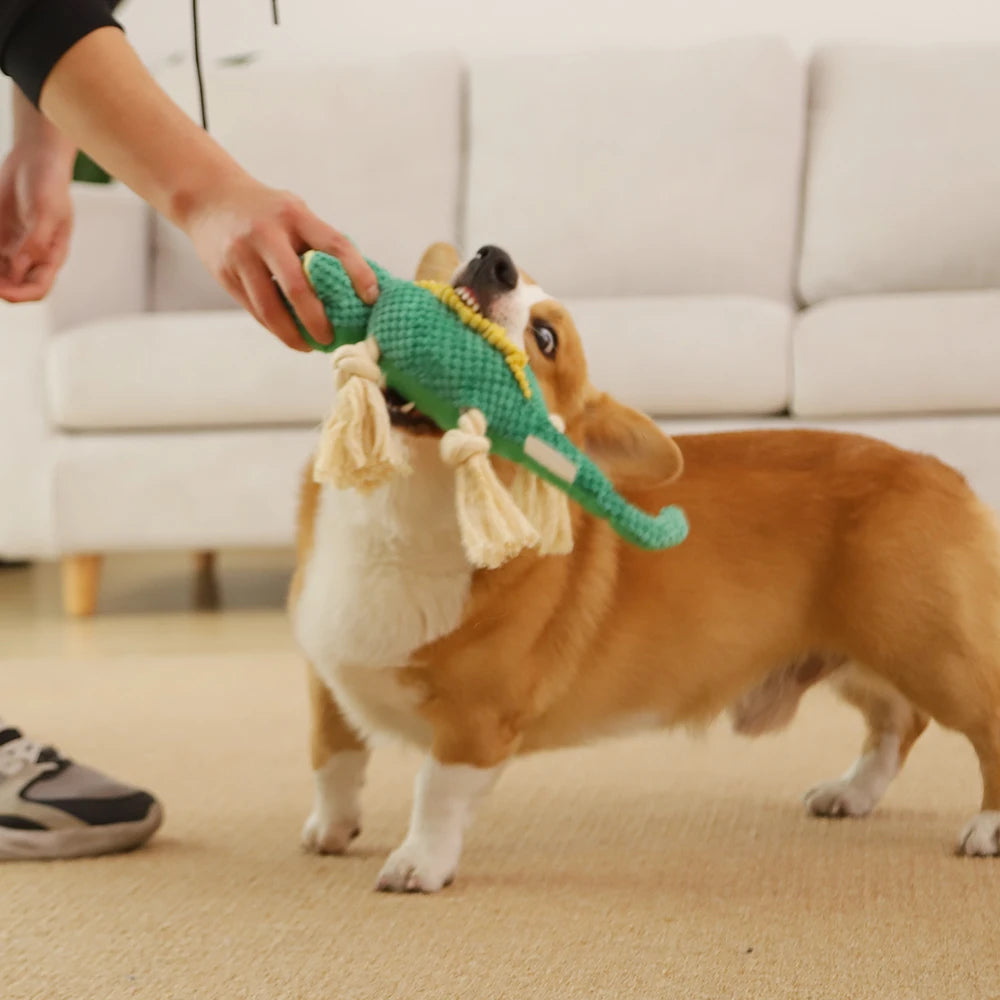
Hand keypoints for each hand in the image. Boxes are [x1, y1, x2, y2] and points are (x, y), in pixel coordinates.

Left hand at [0, 135, 74, 302]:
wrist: (34, 160)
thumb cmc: (48, 184)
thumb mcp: (46, 212)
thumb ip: (35, 242)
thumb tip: (19, 267)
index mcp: (52, 256)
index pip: (38, 288)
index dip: (20, 295)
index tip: (1, 291)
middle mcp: (33, 257)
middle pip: (15, 286)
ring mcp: (15, 247)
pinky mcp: (0, 236)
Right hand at [178, 172, 378, 350]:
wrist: (208, 197)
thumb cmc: (267, 211)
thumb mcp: (295, 212)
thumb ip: (320, 242)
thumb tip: (358, 285)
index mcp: (294, 215)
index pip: (335, 244)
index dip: (358, 272)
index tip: (372, 298)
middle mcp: (266, 234)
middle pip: (298, 287)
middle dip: (318, 321)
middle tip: (333, 340)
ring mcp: (242, 255)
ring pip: (271, 308)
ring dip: (294, 335)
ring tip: (311, 346)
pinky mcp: (225, 275)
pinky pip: (255, 310)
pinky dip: (275, 328)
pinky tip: (290, 336)